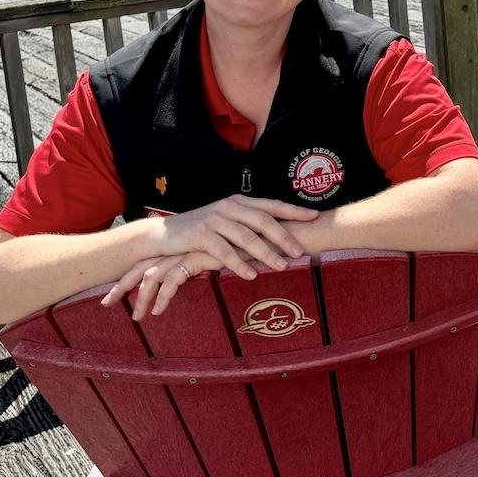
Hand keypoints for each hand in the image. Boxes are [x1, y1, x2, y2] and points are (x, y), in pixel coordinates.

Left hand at [102, 250, 233, 319]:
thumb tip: (190, 279)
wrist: (260, 233)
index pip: (146, 261)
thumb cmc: (242, 246)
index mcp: (178, 246)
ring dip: (141, 298)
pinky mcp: (196, 257)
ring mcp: (186, 251)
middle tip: (106, 304)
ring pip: (152, 276)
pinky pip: (172, 280)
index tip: (116, 292)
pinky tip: (159, 311)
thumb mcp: (215, 258)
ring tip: (138, 318)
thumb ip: (202, 265)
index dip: (129, 276)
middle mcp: (178, 247)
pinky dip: (163, 297)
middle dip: (121, 286)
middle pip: (140, 267)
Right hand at [147, 195, 314, 276]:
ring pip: (246, 237)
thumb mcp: (225, 221)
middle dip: (285, 236)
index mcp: (239, 202)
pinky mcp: (200, 234)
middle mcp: (229, 207)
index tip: (315, 217)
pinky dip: (238, 263)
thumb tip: (278, 234)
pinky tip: (251, 274)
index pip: (271, 205)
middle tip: (301, 252)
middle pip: (263, 221)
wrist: (162, 234)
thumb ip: (247, 224)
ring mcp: (214, 219)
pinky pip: (224, 251)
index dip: (293, 210)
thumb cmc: (199, 230)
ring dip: (266, 253)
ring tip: (282, 266)